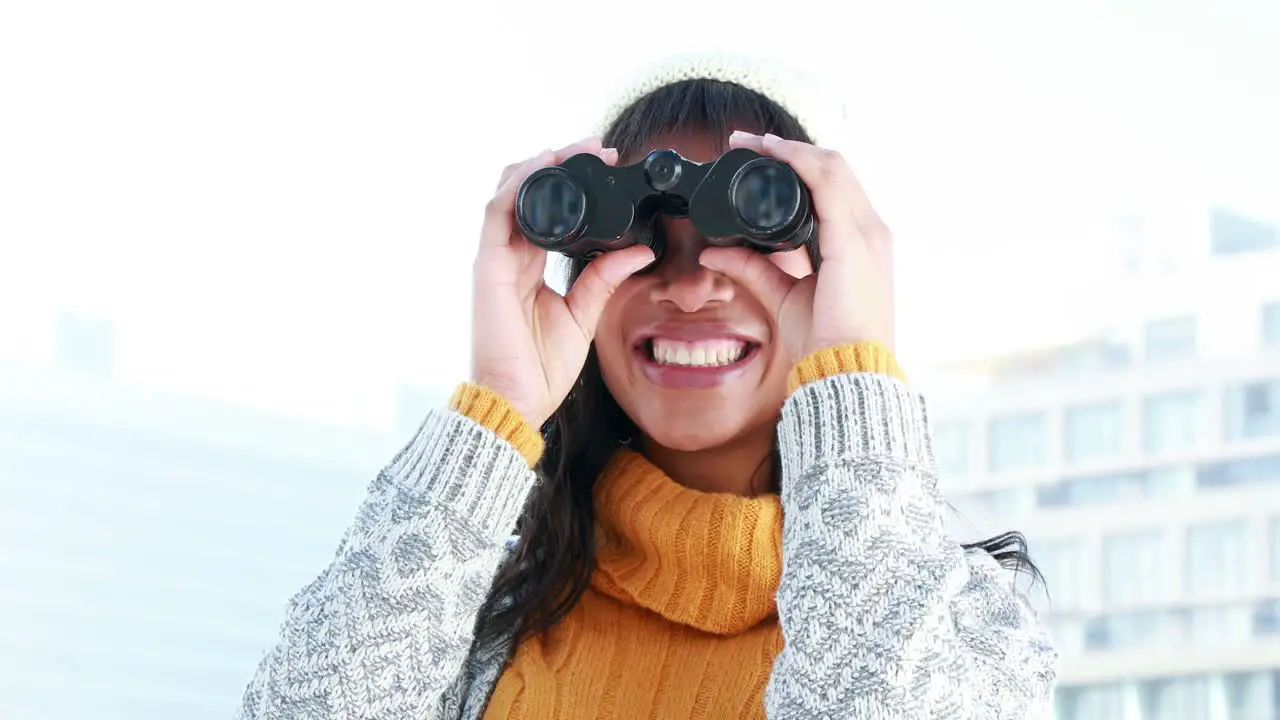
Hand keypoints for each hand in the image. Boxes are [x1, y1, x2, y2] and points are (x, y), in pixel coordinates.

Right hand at [471, 138, 655, 427]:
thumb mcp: (584, 313)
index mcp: (530, 265)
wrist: (518, 398)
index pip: (546, 210)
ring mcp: (496, 258)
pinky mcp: (488, 265)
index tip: (608, 165)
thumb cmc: (541, 366)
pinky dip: (519, 183)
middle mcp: (509, 255)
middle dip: (559, 162)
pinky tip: (543, 165)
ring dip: (542, 163)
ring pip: (510, 191)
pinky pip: (497, 211)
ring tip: (577, 149)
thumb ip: (604, 278)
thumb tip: (642, 251)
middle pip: (527, 191)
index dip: (572, 182)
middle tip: (599, 149)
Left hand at [699, 131, 893, 364]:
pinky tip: (773, 153)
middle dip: (789, 149)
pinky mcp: (855, 240)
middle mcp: (871, 232)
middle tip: (745, 142)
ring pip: (833, 167)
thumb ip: (753, 270)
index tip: (756, 156)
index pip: (833, 187)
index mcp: (859, 243)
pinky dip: (800, 161)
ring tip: (752, 142)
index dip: (796, 165)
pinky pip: (828, 183)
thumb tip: (712, 254)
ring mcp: (867, 233)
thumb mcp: (782, 295)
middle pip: (833, 169)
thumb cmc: (823, 340)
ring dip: (790, 148)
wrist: (846, 370)